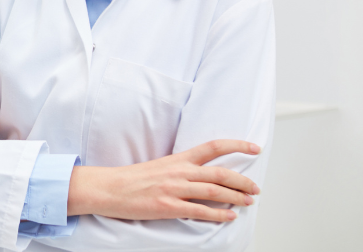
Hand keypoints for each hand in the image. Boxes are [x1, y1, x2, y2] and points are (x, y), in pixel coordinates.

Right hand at [69, 139, 261, 221]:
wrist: (107, 188)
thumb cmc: (131, 179)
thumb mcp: (158, 167)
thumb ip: (181, 170)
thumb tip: (202, 177)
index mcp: (177, 159)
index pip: (212, 147)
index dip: (237, 146)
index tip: (254, 147)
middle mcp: (178, 171)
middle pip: (220, 172)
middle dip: (243, 180)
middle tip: (256, 188)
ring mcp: (173, 189)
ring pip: (214, 190)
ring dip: (236, 196)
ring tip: (249, 201)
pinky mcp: (166, 206)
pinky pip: (199, 210)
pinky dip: (218, 214)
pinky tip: (229, 216)